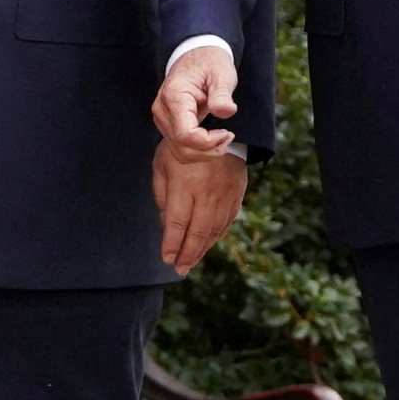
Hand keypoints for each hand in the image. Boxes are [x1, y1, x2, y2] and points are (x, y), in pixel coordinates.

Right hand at [152, 45, 238, 161]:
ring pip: (179, 152)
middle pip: (182, 147)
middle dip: (208, 150)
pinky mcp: (167, 124)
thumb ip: (222, 94)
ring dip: (203, 153)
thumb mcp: (221, 74)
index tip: (227, 133)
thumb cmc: (210, 62)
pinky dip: (197, 150)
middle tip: (228, 137)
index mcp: (174, 96)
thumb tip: (226, 111)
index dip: (208, 142)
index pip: (186, 135)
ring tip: (222, 139)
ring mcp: (162, 118)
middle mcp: (162, 109)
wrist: (196, 54)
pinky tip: (212, 139)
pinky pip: (179, 147)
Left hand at [154, 139, 246, 275]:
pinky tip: (207, 245)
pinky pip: (226, 223)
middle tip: (179, 269)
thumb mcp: (162, 163)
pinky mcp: (236, 196)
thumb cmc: (182, 147)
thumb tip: (165, 224)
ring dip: (201, 250)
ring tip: (191, 263)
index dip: (171, 245)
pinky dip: (215, 238)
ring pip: (213, 231)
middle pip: (197, 233)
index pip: (177, 223)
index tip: (166, 259)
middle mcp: (206, 193)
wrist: (220, 129)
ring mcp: (224, 195)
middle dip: (187, 255)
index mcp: (185, 184)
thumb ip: (162, 194)